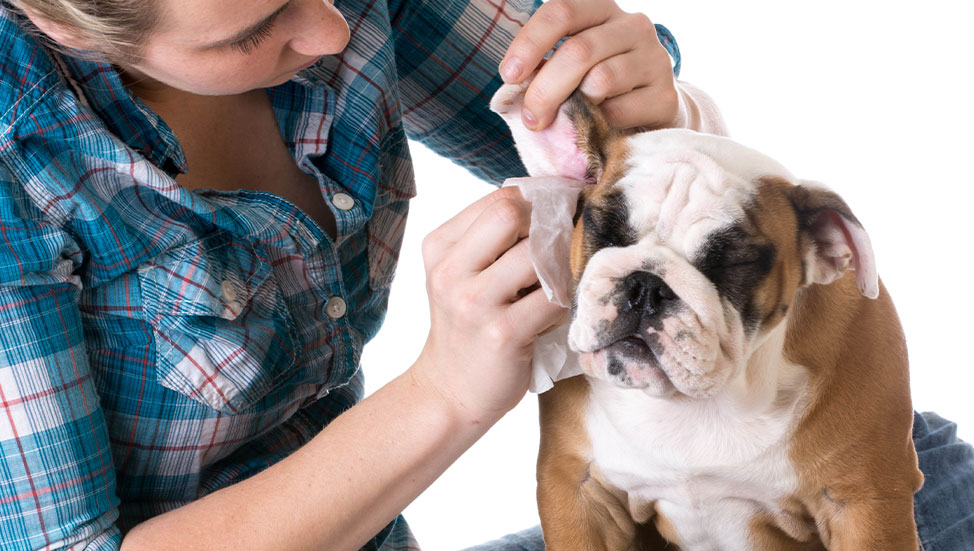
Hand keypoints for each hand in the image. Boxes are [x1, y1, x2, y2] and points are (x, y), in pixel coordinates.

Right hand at [411, 187, 565, 421]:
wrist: (450, 390)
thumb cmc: (467, 326)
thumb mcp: (461, 274)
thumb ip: (491, 238)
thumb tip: (551, 202)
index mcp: (439, 247)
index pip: (499, 199)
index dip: (537, 202)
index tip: (557, 216)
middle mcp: (450, 271)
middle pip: (511, 214)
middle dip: (545, 227)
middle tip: (556, 250)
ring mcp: (474, 303)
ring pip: (538, 255)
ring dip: (556, 270)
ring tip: (545, 291)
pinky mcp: (502, 334)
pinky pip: (553, 298)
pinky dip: (561, 305)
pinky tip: (546, 319)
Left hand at [499, 0, 677, 130]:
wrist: (650, 111)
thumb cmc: (597, 86)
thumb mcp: (571, 67)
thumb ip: (545, 67)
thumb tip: (514, 89)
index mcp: (601, 10)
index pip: (561, 11)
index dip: (530, 43)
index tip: (509, 75)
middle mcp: (633, 26)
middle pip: (579, 51)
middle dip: (545, 89)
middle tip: (532, 118)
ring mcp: (655, 58)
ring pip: (601, 79)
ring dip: (574, 108)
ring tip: (568, 122)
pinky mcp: (666, 95)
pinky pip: (620, 110)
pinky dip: (601, 125)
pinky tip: (600, 127)